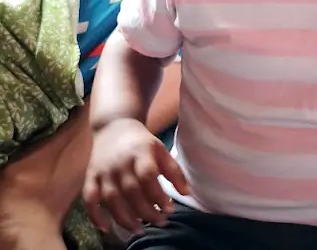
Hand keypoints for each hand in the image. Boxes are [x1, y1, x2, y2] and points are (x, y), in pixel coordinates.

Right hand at [83, 118, 188, 233]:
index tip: (170, 209)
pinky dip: (95, 215)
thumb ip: (173, 170)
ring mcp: (103, 171)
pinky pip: (89, 199)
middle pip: (131, 191)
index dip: (158, 194)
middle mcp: (120, 162)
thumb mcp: (160, 150)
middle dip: (146, 211)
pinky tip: (106, 228)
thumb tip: (186, 193)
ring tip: (139, 230)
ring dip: (124, 218)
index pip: (148, 175)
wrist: (114, 127)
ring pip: (111, 199)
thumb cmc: (142, 143)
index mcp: (140, 152)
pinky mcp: (90, 177)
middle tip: (160, 222)